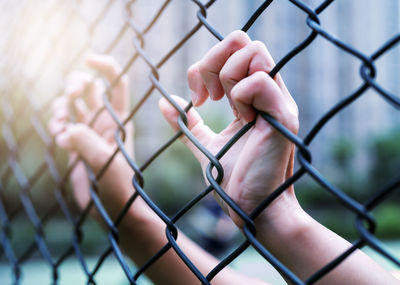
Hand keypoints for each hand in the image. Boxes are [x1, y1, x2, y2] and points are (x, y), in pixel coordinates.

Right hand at [48, 54, 136, 219]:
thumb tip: (66, 129)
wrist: (114, 210)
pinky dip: (56, 125)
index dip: (104, 65)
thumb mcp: (106, 163)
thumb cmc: (120, 188)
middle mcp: (104, 121)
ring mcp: (89, 133)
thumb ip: (86, 142)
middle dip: (74, 84)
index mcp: (119, 119)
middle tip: (69, 98)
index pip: (115, 82)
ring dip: (60, 107)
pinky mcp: (76, 145)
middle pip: (87, 87)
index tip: (88, 59)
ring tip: (61, 125)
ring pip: (71, 105)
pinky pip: (62, 125)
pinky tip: (59, 138)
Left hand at [159, 31, 298, 227]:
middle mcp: (269, 94)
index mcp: (253, 98)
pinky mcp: (283, 119)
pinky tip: (243, 121)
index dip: (206, 65)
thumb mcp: (207, 145)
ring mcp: (278, 103)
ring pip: (256, 53)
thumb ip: (190, 124)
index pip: (234, 50)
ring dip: (228, 77)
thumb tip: (165, 102)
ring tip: (225, 106)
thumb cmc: (235, 180)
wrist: (251, 209)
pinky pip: (260, 82)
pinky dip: (240, 96)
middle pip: (245, 41)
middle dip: (214, 62)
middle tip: (207, 96)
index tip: (198, 98)